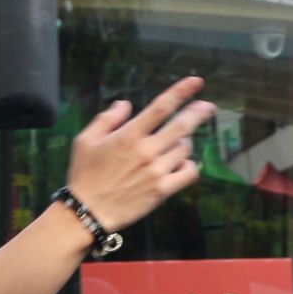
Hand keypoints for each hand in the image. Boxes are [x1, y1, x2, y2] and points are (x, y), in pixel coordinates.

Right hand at [63, 75, 214, 232]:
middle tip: (208, 107)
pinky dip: (189, 166)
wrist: (88, 211)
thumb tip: (124, 105)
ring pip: (185, 149)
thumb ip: (106, 119)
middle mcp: (146, 150)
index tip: (196, 82)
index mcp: (129, 135)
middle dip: (199, 112)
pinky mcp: (162, 190)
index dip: (181, 91)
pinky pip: (188, 173)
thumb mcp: (85, 140)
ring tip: (176, 143)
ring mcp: (157, 171)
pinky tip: (182, 164)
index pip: (161, 107)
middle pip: (182, 126)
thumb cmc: (84, 175)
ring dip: (184, 142)